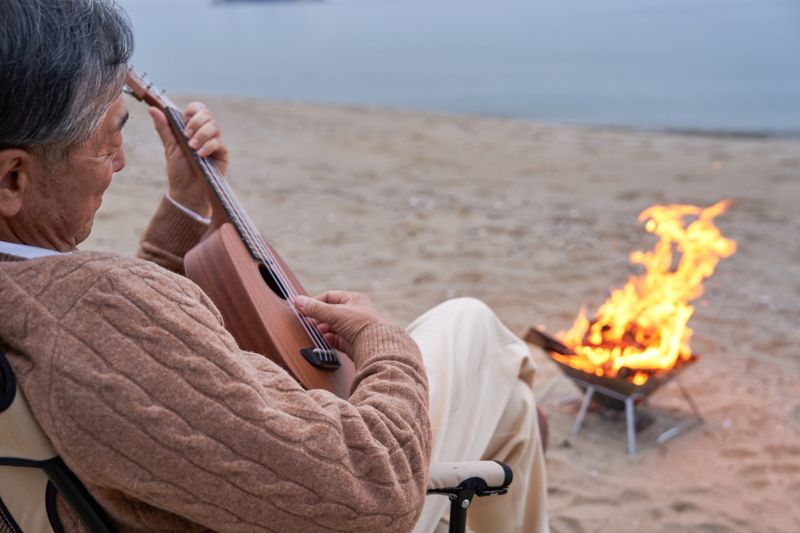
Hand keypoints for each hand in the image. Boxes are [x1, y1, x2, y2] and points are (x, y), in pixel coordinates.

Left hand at [149, 102, 228, 217]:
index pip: (198, 109)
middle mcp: (205, 133)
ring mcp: (214, 142)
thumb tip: (152, 109)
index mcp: (192, 129)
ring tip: (192, 148)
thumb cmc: (179, 171)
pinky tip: (200, 155)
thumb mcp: (169, 147)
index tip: (184, 120)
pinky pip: (218, 142)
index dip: (193, 111)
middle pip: (207, 114)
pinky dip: (208, 146)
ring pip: (214, 127)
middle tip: (186, 136)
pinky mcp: (222, 153)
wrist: (187, 192)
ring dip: (201, 135)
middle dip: (196, 123)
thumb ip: (164, 128)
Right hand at [294, 291, 385, 355]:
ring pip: (333, 327)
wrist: (376, 347)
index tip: (304, 308)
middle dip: (319, 318)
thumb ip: (315, 308)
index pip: (330, 296)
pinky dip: (330, 339)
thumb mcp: (335, 313)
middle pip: (331, 313)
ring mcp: (354, 328)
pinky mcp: (353, 343)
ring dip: (324, 329)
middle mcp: (355, 313)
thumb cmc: (361, 325)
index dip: (316, 302)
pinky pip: (338, 340)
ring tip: (317, 331)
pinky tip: (325, 339)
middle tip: (308, 321)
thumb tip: (297, 301)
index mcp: (354, 299)